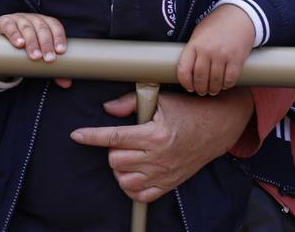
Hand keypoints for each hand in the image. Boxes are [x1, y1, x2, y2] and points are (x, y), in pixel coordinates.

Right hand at [0, 12, 70, 87]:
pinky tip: (19, 44)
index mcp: (45, 23)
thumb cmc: (26, 49)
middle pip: (42, 28)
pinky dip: (15, 35)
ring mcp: (18, 19)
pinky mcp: (4, 22)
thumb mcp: (39, 55)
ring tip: (35, 56)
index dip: (59, 37)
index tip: (61, 51)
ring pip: (27, 28)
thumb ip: (52, 69)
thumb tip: (66, 83)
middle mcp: (33, 19)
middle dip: (46, 44)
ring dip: (32, 42)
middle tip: (49, 59)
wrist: (2, 44)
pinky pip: (10, 26)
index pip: (55, 26)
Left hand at [70, 87, 252, 201]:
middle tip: (121, 140)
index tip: (77, 135)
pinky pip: (141, 195)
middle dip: (111, 150)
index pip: (114, 137)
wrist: (217, 126)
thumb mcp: (160, 100)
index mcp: (154, 134)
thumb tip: (107, 109)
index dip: (91, 136)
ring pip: (124, 180)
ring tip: (126, 156)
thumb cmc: (188, 110)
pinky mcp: (170, 184)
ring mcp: (164, 174)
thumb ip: (130, 103)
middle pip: (115, 160)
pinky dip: (131, 186)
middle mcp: (158, 157)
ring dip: (119, 168)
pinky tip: (132, 172)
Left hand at [177, 3, 255, 95]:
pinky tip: (224, 84)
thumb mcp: (199, 34)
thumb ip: (193, 50)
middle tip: (202, 91)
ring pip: (215, 81)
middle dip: (200, 89)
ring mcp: (222, 55)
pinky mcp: (237, 59)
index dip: (185, 82)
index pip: (183, 69)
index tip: (188, 87)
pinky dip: (227, 85)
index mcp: (194, 44)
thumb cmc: (216, 26)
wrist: (239, 16)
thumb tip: (188, 72)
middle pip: (200, 78)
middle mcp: (207, 50)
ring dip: (213, 89)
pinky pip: (230, 79)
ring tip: (213, 90)